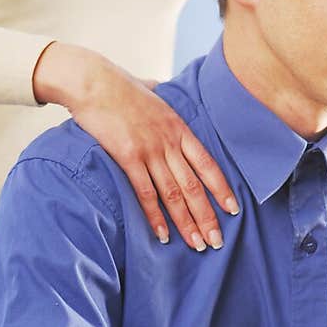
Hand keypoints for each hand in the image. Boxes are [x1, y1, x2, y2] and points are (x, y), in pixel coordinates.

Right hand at [32, 44, 237, 249]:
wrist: (93, 81)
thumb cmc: (119, 87)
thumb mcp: (151, 93)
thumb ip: (161, 101)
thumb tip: (158, 91)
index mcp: (178, 127)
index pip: (208, 163)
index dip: (222, 189)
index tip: (233, 209)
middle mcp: (169, 141)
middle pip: (194, 185)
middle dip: (208, 216)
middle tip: (217, 240)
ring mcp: (150, 149)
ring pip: (174, 194)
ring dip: (187, 223)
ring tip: (197, 245)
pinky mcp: (128, 156)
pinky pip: (146, 193)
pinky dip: (156, 217)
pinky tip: (163, 235)